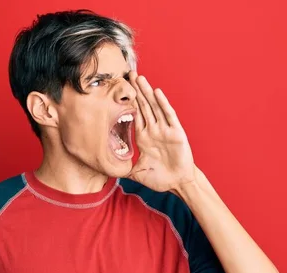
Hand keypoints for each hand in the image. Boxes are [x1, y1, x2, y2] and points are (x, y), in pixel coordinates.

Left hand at [128, 71, 197, 191]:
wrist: (178, 183)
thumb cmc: (160, 178)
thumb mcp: (137, 173)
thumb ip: (124, 170)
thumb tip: (108, 173)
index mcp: (143, 137)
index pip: (134, 115)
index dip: (128, 102)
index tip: (120, 90)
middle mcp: (153, 130)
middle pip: (143, 106)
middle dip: (136, 91)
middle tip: (128, 74)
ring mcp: (165, 130)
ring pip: (154, 107)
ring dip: (147, 93)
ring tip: (140, 78)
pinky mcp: (176, 133)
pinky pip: (168, 116)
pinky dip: (163, 104)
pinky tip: (157, 93)